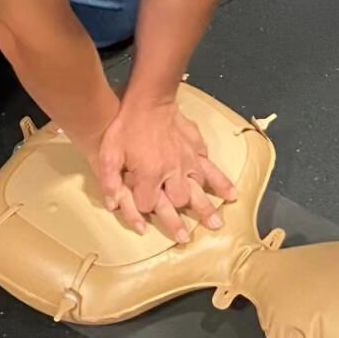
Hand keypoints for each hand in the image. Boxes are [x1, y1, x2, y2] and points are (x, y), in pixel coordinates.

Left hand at [94, 100, 237, 242]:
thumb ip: (109, 179)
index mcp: (150, 176)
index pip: (149, 204)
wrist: (149, 100)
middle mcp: (172, 172)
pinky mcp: (196, 147)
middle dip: (183, 221)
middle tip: (190, 238)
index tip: (145, 217)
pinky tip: (230, 190)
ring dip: (209, 206)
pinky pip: (210, 167)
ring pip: (200, 188)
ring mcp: (188, 160)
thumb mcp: (109, 152)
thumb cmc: (126, 126)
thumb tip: (111, 204)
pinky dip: (220, 181)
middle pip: (180, 202)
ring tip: (218, 222)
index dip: (145, 212)